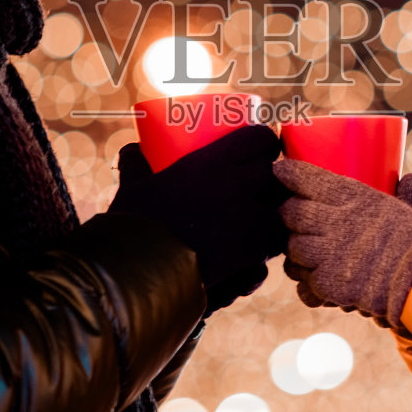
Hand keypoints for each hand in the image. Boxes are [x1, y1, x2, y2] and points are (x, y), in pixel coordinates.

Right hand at [110, 126, 286, 312]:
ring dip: (271, 214)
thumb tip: (134, 151)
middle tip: (256, 184)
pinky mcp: (251, 254)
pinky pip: (271, 245)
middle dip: (270, 177)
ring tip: (255, 220)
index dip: (264, 142)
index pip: (259, 140)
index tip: (259, 147)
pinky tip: (250, 250)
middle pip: (275, 174)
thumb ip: (135, 163)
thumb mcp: (132, 185)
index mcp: (214, 163)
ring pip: (279, 210)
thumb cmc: (135, 223)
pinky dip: (264, 246)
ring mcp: (249, 221)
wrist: (141, 271)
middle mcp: (239, 187)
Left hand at [274, 160, 411, 329]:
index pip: (305, 178)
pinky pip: (302, 282)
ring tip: (306, 252)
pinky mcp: (328, 284)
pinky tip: (316, 279)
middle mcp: (335, 221)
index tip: (279, 171)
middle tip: (292, 216)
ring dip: (296, 250)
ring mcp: (329, 254)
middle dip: (287, 214)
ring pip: (292, 249)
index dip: (287, 173)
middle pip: (290, 213)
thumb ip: (406, 195)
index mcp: (354, 195)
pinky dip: (306, 282)